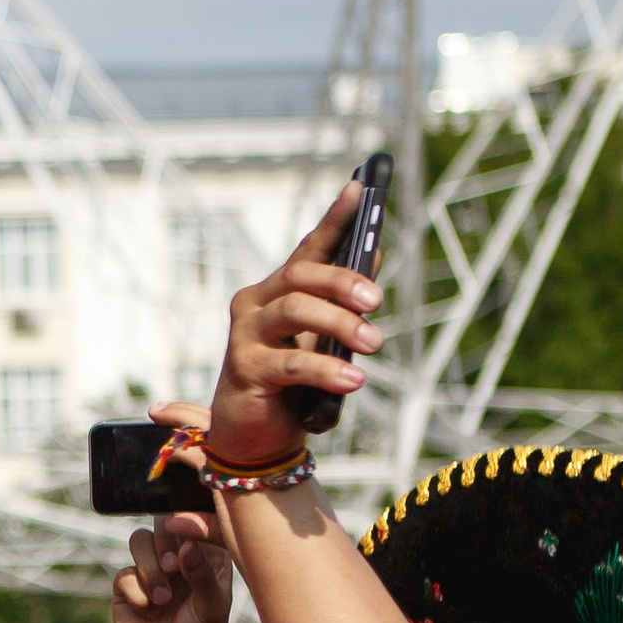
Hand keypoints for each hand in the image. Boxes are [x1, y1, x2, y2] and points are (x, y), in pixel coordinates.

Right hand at [110, 499, 231, 622]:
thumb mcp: (213, 610)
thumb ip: (203, 575)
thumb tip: (187, 545)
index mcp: (208, 558)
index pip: (199, 523)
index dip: (192, 522)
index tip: (187, 538)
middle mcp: (178, 558)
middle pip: (163, 523)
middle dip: (165, 544)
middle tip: (173, 568)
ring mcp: (151, 570)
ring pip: (139, 540)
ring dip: (149, 566)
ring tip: (162, 598)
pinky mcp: (127, 587)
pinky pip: (124, 572)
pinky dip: (136, 592)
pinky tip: (148, 612)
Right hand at [205, 183, 383, 469]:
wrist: (254, 434)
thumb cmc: (291, 381)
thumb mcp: (323, 338)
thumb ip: (343, 301)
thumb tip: (374, 254)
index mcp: (278, 291)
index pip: (309, 247)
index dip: (334, 218)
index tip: (360, 188)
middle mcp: (256, 304)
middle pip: (300, 275)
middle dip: (343, 283)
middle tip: (377, 303)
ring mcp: (246, 336)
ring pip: (294, 309)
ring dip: (341, 324)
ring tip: (374, 345)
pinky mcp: (245, 370)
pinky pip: (291, 361)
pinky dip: (327, 369)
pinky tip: (353, 381)